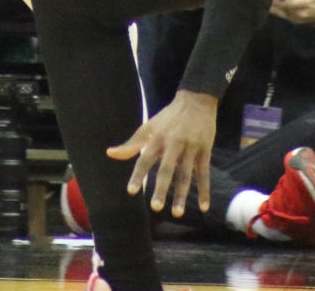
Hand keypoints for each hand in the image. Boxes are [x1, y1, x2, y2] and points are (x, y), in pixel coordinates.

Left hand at [107, 90, 218, 214]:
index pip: (145, 158)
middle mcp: (174, 144)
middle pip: (167, 169)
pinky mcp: (205, 150)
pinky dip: (205, 190)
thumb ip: (131, 144)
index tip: (131, 191)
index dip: (138, 174)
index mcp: (158, 138)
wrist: (196, 100)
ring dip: (182, 195)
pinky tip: (204, 207)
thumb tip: (110, 153)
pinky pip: (204, 173)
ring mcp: (191, 148)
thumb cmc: (168, 117)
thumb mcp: (149, 127)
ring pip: (186, 174)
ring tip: (177, 213)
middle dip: (161, 188)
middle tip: (155, 207)